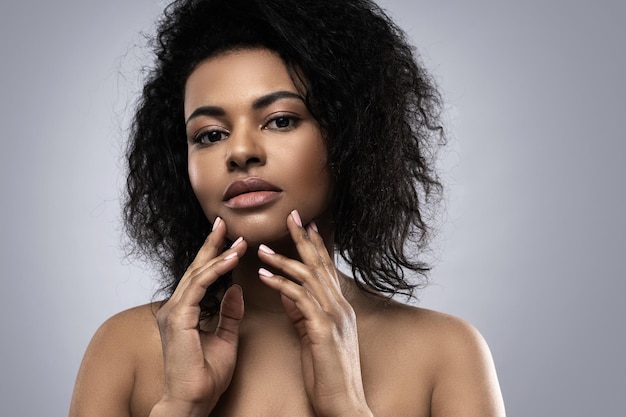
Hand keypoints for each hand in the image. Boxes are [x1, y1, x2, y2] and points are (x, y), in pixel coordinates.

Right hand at [151, 218, 246, 416]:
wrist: (193, 401)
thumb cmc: (206, 377)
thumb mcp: (226, 339)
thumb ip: (229, 314)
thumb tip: (236, 289)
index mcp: (184, 312)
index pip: (200, 276)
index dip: (214, 255)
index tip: (229, 238)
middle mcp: (175, 308)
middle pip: (196, 268)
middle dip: (212, 244)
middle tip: (225, 223)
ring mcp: (174, 311)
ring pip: (198, 273)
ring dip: (219, 254)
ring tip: (239, 240)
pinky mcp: (179, 317)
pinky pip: (199, 285)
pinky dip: (217, 270)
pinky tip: (232, 258)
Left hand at [257, 210, 372, 416]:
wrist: (344, 404)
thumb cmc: (329, 375)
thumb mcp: (314, 338)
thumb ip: (303, 313)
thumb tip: (288, 292)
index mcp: (339, 308)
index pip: (326, 269)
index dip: (315, 246)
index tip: (304, 226)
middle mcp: (339, 307)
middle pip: (320, 264)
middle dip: (304, 238)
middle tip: (291, 215)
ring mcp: (333, 317)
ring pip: (309, 277)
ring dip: (284, 260)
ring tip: (261, 249)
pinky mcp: (323, 330)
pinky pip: (300, 299)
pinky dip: (281, 284)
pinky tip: (264, 276)